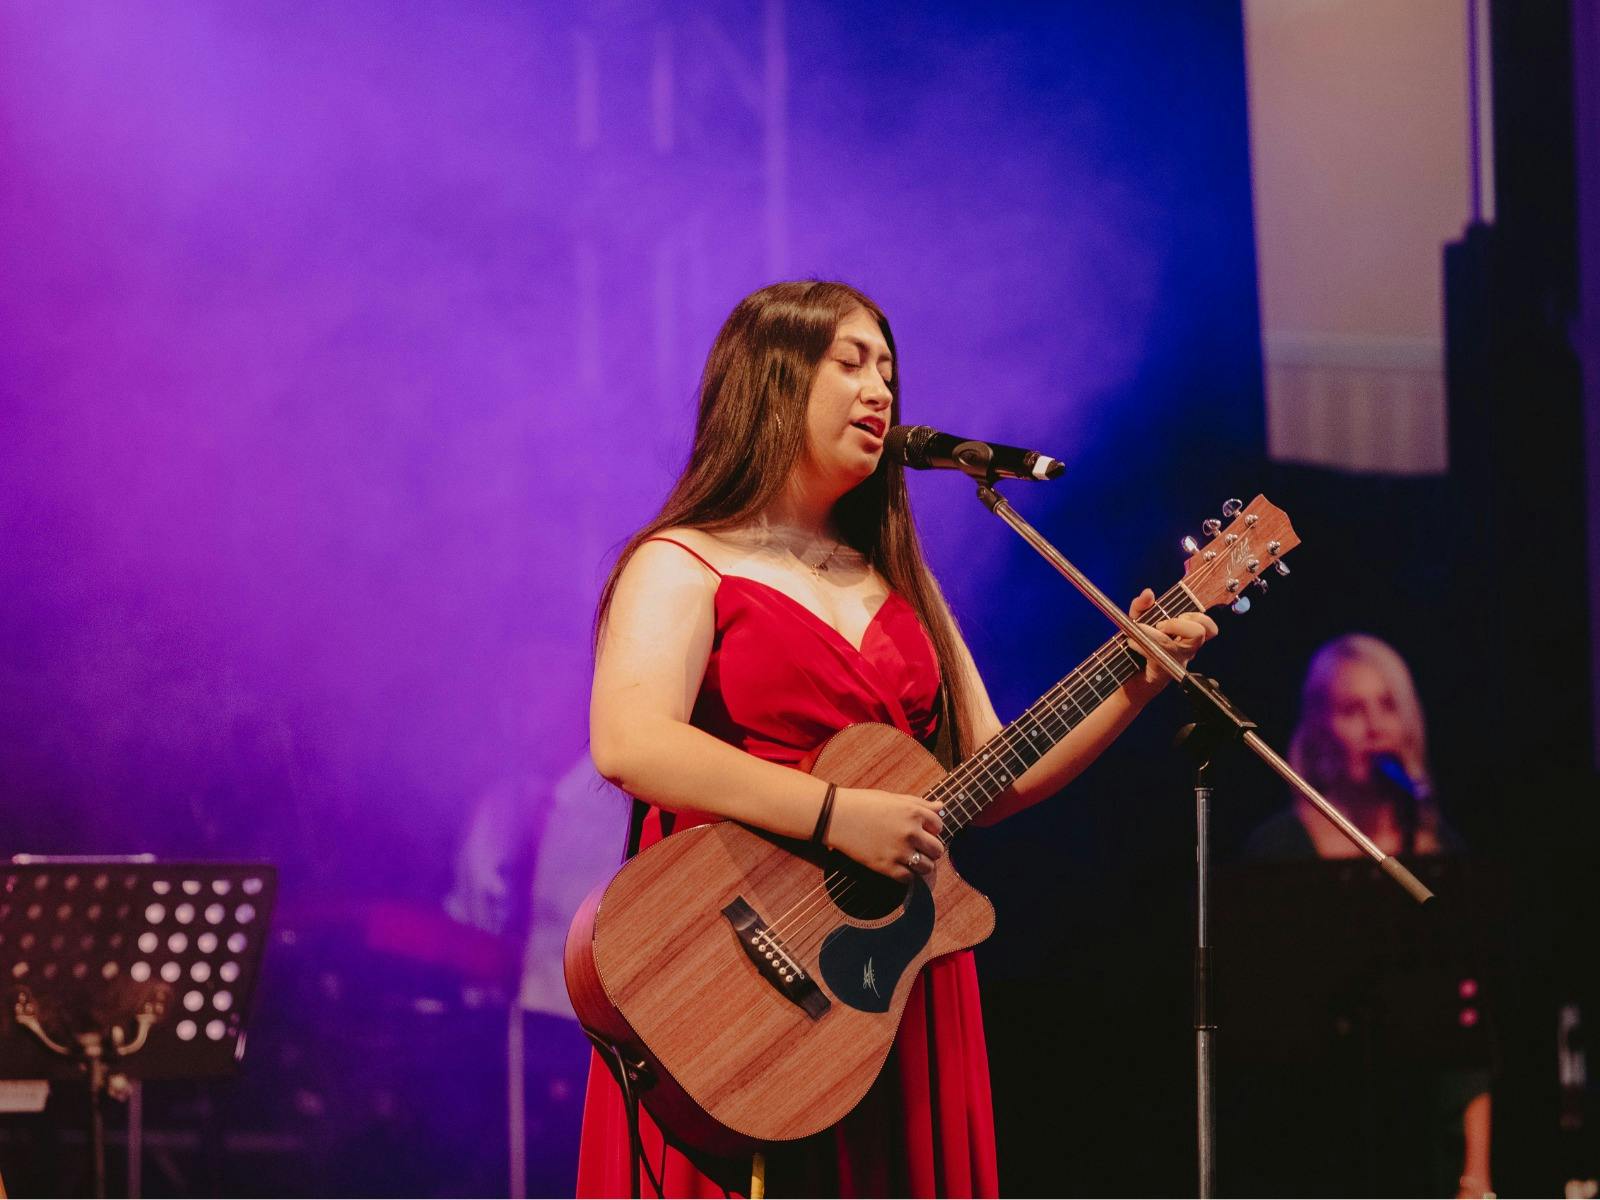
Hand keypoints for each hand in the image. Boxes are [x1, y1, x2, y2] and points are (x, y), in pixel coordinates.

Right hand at [827, 788, 944, 880]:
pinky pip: (910, 879)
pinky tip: (899, 867)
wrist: (836, 816)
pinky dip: (907, 876)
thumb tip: (941, 807)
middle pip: (937, 849)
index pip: (939, 826)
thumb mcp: (894, 799)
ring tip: (910, 859)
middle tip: (918, 848)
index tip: (922, 831)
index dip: (931, 829)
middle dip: (930, 849)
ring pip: (928, 867)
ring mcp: (899, 851)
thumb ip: (920, 804)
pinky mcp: (887, 867)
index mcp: (914, 812)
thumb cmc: (864, 804)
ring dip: (922, 865)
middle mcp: (910, 832)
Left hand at [1129, 587, 1219, 687]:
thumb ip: (1142, 605)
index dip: (1200, 617)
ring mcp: (1175, 662)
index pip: (1209, 628)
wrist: (1129, 679)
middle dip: (1178, 624)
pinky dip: (1140, 645)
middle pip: (1199, 633)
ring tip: (1143, 633)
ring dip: (1159, 636)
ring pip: (1176, 647)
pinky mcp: (1161, 672)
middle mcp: (1186, 650)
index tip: (1180, 614)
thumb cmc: (1138, 646)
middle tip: (1160, 625)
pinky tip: (1131, 643)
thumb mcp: (1138, 620)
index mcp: (1187, 636)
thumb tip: (1148, 593)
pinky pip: (1155, 656)